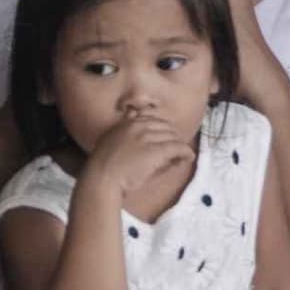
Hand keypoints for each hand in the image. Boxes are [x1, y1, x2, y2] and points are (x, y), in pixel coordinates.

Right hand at [80, 108, 198, 208]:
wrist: (101, 177)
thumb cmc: (103, 164)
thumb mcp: (110, 137)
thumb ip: (122, 123)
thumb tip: (132, 111)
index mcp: (128, 122)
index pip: (153, 117)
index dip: (162, 127)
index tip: (165, 136)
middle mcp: (140, 125)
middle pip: (165, 126)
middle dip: (172, 136)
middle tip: (176, 148)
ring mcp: (148, 137)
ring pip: (173, 136)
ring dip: (179, 145)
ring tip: (182, 155)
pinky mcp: (156, 150)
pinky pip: (178, 147)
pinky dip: (185, 152)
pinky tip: (188, 158)